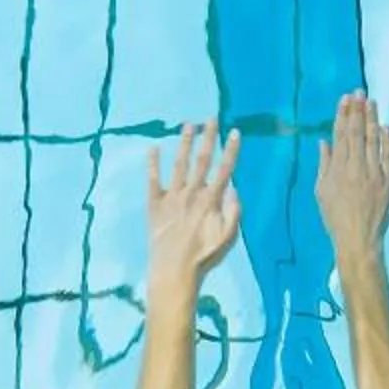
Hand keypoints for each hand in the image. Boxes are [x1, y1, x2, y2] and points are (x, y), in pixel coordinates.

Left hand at [147, 121, 241, 292]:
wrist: (173, 270)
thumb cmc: (203, 257)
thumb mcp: (228, 238)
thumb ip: (233, 213)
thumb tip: (234, 189)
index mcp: (210, 200)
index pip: (224, 169)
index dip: (231, 150)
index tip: (235, 132)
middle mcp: (191, 193)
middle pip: (202, 160)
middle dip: (208, 138)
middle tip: (211, 118)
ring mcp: (171, 197)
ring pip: (179, 164)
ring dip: (184, 143)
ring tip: (188, 125)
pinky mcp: (155, 204)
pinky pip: (153, 180)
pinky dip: (153, 164)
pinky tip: (153, 148)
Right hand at [313, 90, 388, 257]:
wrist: (358, 238)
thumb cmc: (336, 217)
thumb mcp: (321, 191)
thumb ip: (324, 164)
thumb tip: (324, 142)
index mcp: (337, 170)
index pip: (340, 135)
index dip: (342, 115)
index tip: (345, 99)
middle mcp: (355, 168)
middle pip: (355, 133)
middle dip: (357, 110)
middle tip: (358, 92)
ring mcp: (373, 174)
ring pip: (372, 140)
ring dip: (371, 119)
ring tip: (371, 101)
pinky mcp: (388, 182)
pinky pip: (388, 156)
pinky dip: (387, 141)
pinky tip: (386, 126)